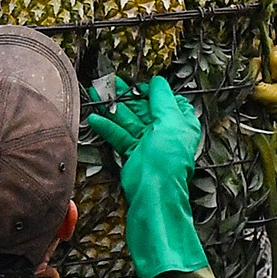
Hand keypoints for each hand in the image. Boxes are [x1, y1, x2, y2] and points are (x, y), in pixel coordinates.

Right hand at [87, 76, 207, 277]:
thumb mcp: (170, 123)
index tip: (136, 81)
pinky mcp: (133, 155)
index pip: (167, 100)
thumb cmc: (167, 163)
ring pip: (129, 120)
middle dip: (126, 95)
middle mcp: (165, 133)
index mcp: (180, 123)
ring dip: (112, 107)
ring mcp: (148, 144)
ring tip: (96, 93)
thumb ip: (163, 100)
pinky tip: (95, 119)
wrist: (154, 195)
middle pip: (144, 108)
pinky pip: (120, 136)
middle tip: (108, 81)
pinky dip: (108, 127)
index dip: (152, 90)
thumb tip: (158, 82)